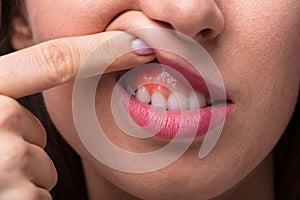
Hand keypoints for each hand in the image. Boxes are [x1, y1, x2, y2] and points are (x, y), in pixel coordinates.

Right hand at [0, 31, 153, 198]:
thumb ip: (5, 97)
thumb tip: (56, 81)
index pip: (52, 60)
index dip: (100, 51)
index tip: (139, 47)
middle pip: (36, 126)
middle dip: (24, 144)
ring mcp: (1, 163)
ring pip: (41, 163)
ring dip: (25, 174)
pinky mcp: (13, 199)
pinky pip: (38, 192)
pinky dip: (26, 197)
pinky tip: (5, 198)